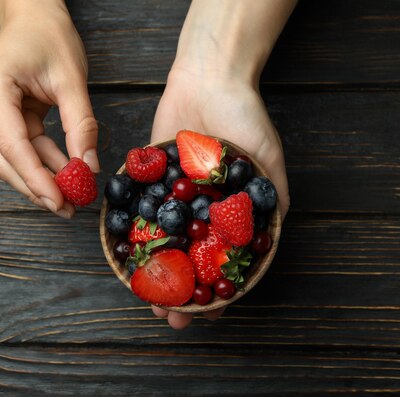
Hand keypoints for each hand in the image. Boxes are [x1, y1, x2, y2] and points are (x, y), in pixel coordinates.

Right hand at [0, 0, 98, 217]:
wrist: (33, 15)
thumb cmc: (50, 36)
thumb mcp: (72, 80)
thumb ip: (81, 126)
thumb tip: (88, 167)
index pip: (13, 146)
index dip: (36, 179)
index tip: (61, 202)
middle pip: (4, 160)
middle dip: (35, 187)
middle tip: (66, 208)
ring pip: (9, 159)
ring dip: (39, 178)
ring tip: (72, 195)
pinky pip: (19, 148)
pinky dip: (41, 163)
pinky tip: (65, 174)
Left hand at [150, 68, 289, 328]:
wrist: (209, 77)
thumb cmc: (244, 115)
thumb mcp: (266, 157)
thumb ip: (268, 195)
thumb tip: (272, 234)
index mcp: (229, 211)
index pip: (223, 260)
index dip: (217, 288)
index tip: (207, 314)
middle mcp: (200, 209)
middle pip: (188, 258)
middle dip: (178, 290)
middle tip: (167, 316)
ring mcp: (173, 196)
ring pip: (160, 242)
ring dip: (153, 272)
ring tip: (144, 297)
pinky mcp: (150, 179)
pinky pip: (139, 210)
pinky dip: (132, 234)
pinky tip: (127, 257)